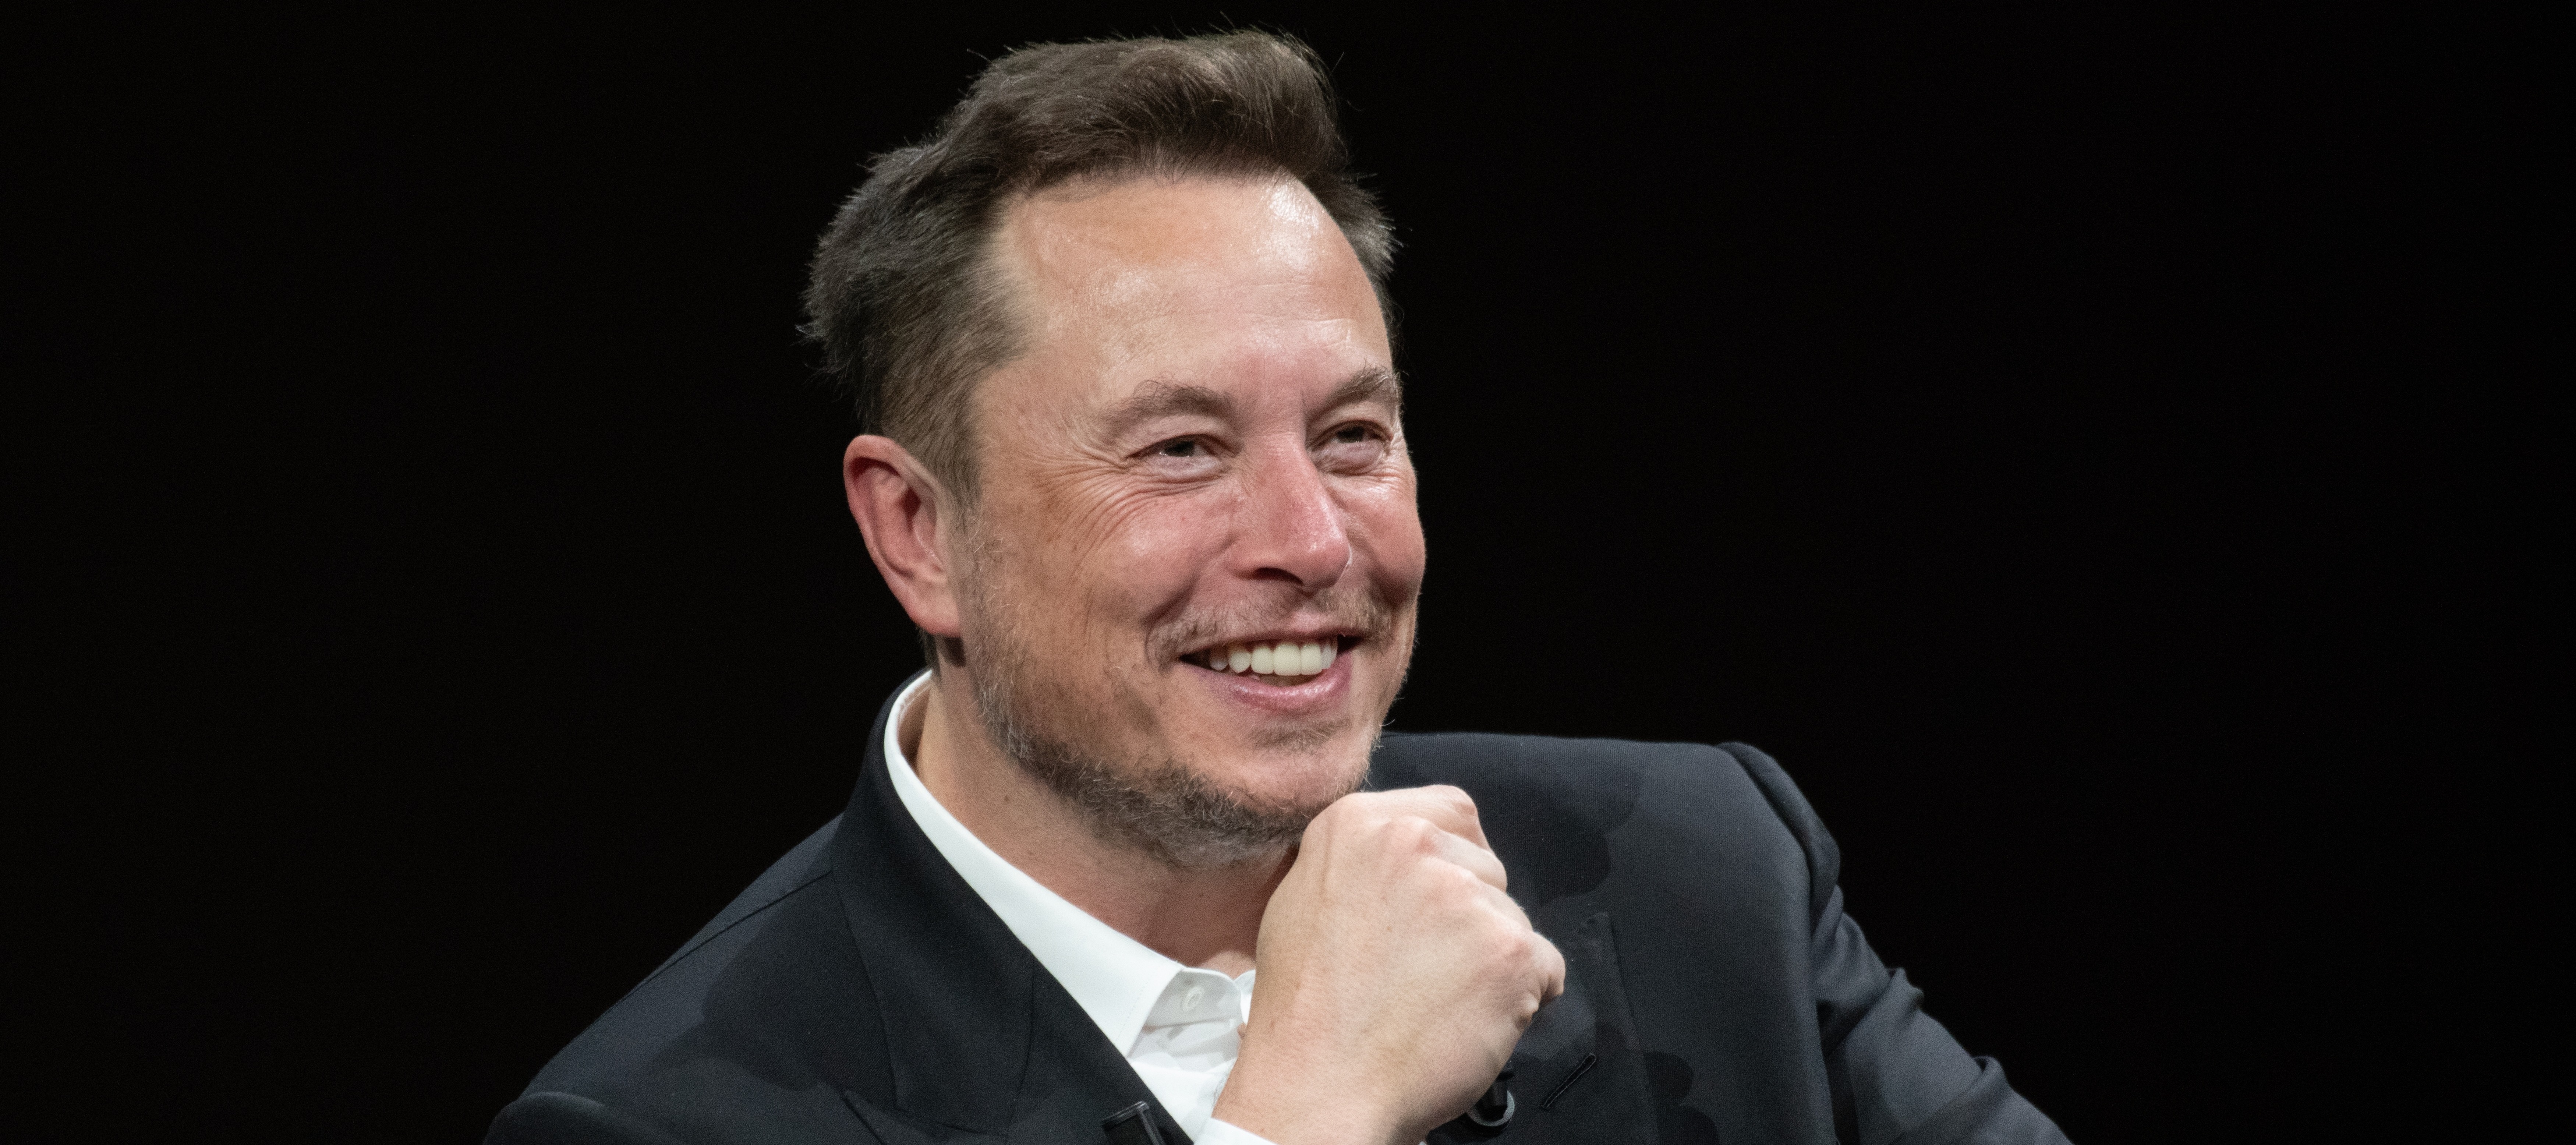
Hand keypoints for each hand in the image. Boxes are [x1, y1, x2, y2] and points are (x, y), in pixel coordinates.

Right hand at [1212, 786, 1564, 1144]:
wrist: (1319, 1085)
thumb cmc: (1306, 1010)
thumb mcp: (1307, 899)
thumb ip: (1364, 862)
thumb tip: (1411, 859)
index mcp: (1358, 823)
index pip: (1452, 812)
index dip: (1455, 860)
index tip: (1438, 902)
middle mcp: (1413, 844)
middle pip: (1486, 867)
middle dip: (1471, 913)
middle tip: (1424, 967)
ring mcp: (1465, 895)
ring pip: (1513, 917)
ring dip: (1492, 959)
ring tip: (1437, 1001)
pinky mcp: (1509, 948)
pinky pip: (1546, 966)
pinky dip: (1522, 998)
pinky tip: (1469, 1020)